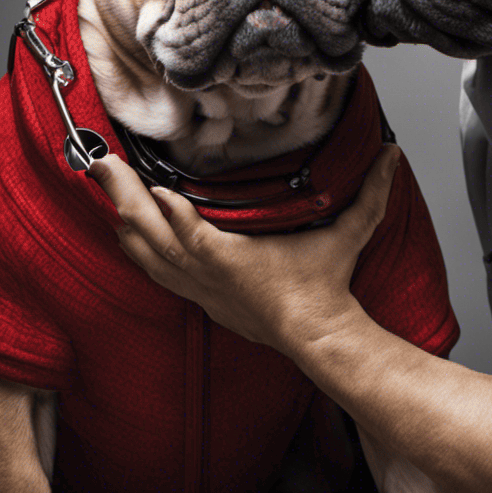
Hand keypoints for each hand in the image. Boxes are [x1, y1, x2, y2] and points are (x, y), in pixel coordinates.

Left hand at [86, 145, 398, 354]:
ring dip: (125, 221)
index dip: (166, 209)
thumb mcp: (349, 233)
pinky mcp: (201, 298)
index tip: (147, 181)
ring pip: (147, 255)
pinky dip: (140, 249)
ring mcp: (200, 289)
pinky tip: (127, 234)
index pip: (190, 232)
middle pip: (152, 236)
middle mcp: (208, 274)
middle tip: (99, 166)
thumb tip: (392, 156)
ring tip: (105, 189)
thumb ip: (371, 193)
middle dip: (122, 198)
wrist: (317, 336)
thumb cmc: (323, 285)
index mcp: (235, 259)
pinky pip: (158, 272)